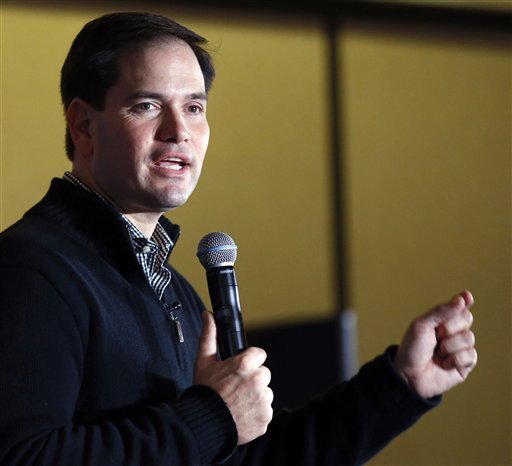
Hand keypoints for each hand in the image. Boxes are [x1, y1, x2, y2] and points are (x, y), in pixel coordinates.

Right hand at [194, 311, 272, 444]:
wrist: (204, 424)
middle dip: (253, 378)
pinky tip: (242, 414)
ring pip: (265, 392)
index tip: (240, 369)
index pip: (259, 354)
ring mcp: (263, 400)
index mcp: (244, 364)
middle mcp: (257, 380)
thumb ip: (209, 335)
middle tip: (236, 387)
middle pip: (263, 373)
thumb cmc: (204, 392)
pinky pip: (265, 410)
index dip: (249, 361)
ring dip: (256, 396)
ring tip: (238, 402)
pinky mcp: (266, 417)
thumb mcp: (204, 361)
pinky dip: (256, 412)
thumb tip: (209, 315)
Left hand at [394, 290, 476, 398]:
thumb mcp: (421, 325)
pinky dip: (455, 359)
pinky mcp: (465, 364)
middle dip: (449, 327)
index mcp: (441, 320)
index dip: (464, 301)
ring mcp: (460, 347)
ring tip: (437, 353)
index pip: (458, 306)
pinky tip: (444, 364)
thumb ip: (441, 312)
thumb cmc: (412, 348)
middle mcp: (453, 332)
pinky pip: (471, 355)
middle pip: (466, 319)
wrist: (409, 374)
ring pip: (469, 338)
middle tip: (436, 336)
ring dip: (449, 346)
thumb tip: (462, 299)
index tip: (466, 297)